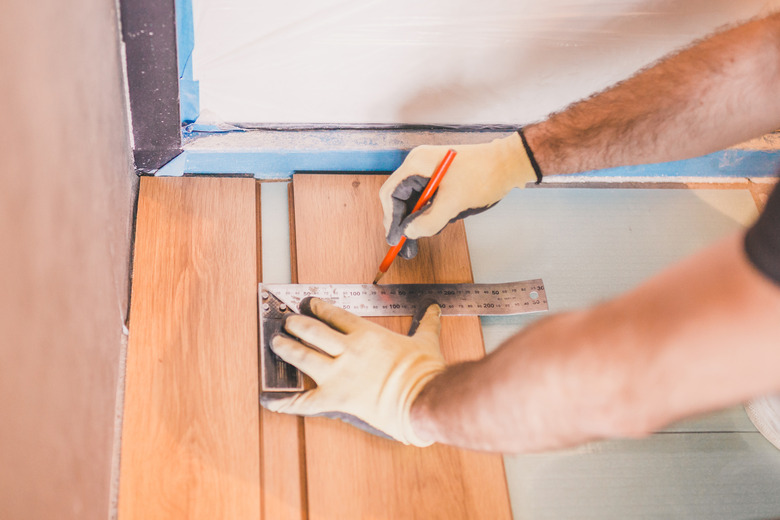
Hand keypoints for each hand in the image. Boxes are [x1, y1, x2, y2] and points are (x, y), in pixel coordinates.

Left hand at [262, 297, 445, 445]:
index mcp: (367, 335)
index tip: (311, 304)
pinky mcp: (335, 398)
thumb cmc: (424, 372)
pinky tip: (270, 400)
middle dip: (297, 324)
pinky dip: (285, 402)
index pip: (336, 315)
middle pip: (313, 331)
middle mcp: (348, 350)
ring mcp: (338, 374)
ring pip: (302, 357)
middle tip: (288, 321)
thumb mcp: (426, 341)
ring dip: (286, 349)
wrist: (422, 399)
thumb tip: (434, 309)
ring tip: (276, 343)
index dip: (320, 308)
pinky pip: (304, 401)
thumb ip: (426, 323)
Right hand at [379, 132, 536, 258]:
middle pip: (400, 198)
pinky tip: (436, 225)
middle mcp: (420, 165)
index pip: (391, 193)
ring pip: (414, 201)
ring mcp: (430, 171)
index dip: (391, 219)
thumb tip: (409, 233)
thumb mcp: (453, 203)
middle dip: (402, 222)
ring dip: (417, 220)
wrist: (510, 164)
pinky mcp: (441, 179)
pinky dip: (429, 214)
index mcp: (417, 164)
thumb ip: (428, 221)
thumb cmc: (483, 176)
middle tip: (405, 246)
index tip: (395, 239)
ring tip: (420, 239)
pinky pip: (427, 199)